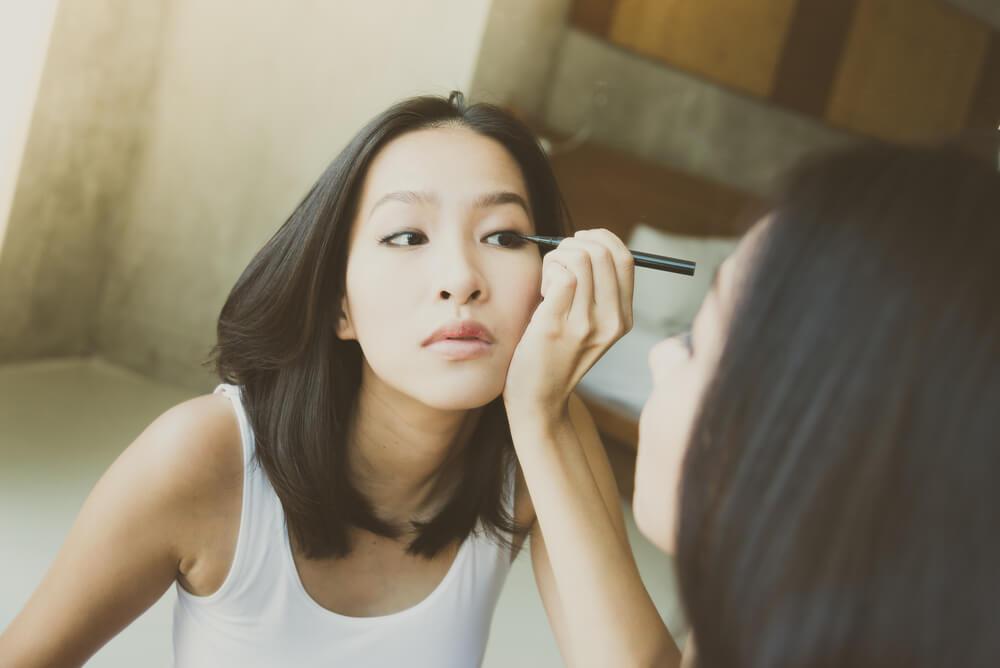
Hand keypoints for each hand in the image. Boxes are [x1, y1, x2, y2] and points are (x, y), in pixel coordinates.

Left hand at [503, 228, 633, 425]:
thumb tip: (587, 242)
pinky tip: (542, 292)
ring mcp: (585, 325)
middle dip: (574, 244)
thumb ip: (596, 290)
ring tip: (548, 280)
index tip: (580, 241)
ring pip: (580, 259)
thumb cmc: (556, 353)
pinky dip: (548, 270)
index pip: (626, 259)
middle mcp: (611, 322)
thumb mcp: (589, 324)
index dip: (602, 239)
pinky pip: (562, 274)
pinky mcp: (556, 325)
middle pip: (603, 253)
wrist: (538, 398)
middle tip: (557, 261)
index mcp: (623, 319)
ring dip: (557, 257)